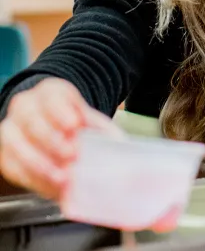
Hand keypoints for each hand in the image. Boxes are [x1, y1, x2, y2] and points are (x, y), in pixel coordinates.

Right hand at [0, 78, 118, 199]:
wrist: (46, 118)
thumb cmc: (69, 116)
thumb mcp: (85, 114)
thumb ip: (98, 127)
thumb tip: (118, 144)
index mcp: (48, 92)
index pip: (51, 98)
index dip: (61, 112)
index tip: (74, 125)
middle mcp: (24, 108)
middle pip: (32, 123)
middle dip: (52, 141)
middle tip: (71, 155)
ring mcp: (10, 130)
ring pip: (17, 147)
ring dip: (41, 165)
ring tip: (62, 179)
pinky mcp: (5, 154)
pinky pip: (14, 169)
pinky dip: (34, 180)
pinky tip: (51, 187)